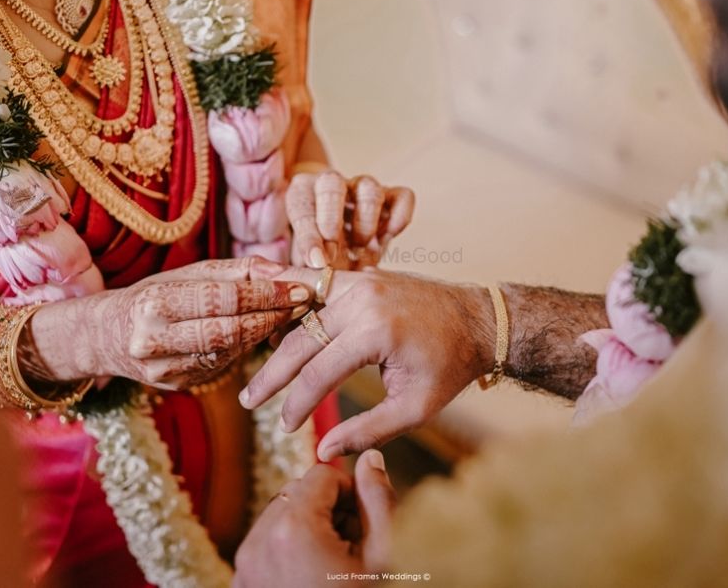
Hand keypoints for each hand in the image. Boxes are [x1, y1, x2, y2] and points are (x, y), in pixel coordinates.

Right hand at [28, 257, 311, 389]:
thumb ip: (235, 271)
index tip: (299, 288)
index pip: (222, 299)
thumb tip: (282, 271)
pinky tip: (266, 335)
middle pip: (229, 330)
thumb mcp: (186, 274)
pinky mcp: (178, 386)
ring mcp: (165, 369)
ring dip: (266, 333)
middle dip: (272, 315)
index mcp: (155, 302)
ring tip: (293, 316)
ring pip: (230, 351)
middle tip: (305, 303)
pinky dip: (247, 349)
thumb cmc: (154, 295)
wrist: (106, 337)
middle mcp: (155, 339)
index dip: (265, 294)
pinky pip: (223, 365)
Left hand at [233, 450, 395, 587]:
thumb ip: (378, 500)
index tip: (366, 518)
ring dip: (308, 529)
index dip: (350, 490)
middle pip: (297, 494)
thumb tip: (370, 459)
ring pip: (279, 519)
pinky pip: (264, 548)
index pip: (321, 473)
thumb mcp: (384, 558)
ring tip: (335, 566)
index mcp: (293, 529)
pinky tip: (314, 580)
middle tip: (355, 545)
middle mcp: (258, 543)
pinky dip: (288, 552)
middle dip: (328, 509)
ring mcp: (245, 568)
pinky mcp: (241, 587)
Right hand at [240, 267, 493, 460]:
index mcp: (376, 332)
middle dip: (272, 375)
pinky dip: (293, 305)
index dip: (296, 405)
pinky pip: (318, 289)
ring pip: (303, 314)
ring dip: (279, 342)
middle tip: (249, 400)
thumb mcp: (415, 407)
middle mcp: (362, 300)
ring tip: (257, 368)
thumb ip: (368, 430)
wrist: (479, 319)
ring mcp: (360, 282)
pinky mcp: (361, 276)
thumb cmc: (450, 366)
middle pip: (300, 341)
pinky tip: (271, 319)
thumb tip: (324, 451)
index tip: (284, 427)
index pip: (318, 374)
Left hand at [286, 171, 414, 269]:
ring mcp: (364, 187)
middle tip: (335, 255)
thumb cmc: (323, 258)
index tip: (317, 261)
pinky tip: (389, 237)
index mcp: (302, 193)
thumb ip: (300, 268)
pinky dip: (399, 217)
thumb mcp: (307, 264)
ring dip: (366, 222)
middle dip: (331, 220)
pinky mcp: (393, 197)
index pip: (301, 204)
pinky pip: (402, 197)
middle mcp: (332, 184)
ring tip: (362, 247)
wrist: (350, 257)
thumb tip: (291, 276)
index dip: (308, 234)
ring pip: (369, 189)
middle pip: (331, 183)